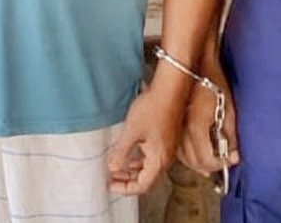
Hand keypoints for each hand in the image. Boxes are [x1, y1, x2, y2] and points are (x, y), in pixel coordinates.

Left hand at [107, 80, 184, 195]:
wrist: (169, 91)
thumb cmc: (153, 108)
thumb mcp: (131, 131)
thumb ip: (121, 152)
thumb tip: (113, 168)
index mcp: (159, 160)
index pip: (142, 185)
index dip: (125, 188)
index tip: (111, 185)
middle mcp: (165, 158)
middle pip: (147, 179)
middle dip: (128, 181)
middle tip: (112, 180)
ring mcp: (167, 149)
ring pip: (149, 168)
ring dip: (132, 171)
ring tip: (117, 168)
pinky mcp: (166, 140)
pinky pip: (152, 158)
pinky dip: (138, 160)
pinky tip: (129, 154)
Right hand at [175, 62, 237, 178]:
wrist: (193, 66)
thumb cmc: (212, 82)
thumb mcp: (228, 109)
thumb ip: (229, 134)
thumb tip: (232, 153)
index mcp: (196, 127)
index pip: (208, 158)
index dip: (223, 162)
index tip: (234, 157)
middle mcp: (181, 131)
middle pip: (194, 162)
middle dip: (212, 166)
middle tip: (225, 161)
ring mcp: (173, 128)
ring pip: (184, 158)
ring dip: (198, 164)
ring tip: (212, 162)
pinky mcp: (170, 125)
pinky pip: (177, 149)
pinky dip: (187, 156)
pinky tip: (197, 156)